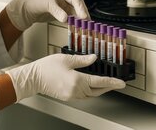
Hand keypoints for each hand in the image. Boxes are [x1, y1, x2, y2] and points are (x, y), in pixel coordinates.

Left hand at [5, 0, 88, 30]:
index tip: (84, 16)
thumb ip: (57, 11)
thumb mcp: (46, 4)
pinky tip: (76, 26)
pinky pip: (69, 17)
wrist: (24, 9)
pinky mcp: (59, 12)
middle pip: (77, 5)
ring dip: (79, 18)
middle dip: (83, 13)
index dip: (80, 8)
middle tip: (88, 22)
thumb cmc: (33, 1)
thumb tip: (66, 18)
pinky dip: (73, 21)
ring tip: (84, 26)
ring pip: (74, 12)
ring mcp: (62, 5)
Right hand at [6, 53, 125, 100]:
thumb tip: (94, 58)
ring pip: (91, 94)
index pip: (100, 82)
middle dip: (109, 87)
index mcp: (77, 81)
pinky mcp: (68, 96)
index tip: (122, 83)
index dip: (113, 82)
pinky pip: (84, 95)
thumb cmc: (47, 68)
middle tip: (117, 83)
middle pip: (98, 91)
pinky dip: (91, 91)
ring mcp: (72, 95)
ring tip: (107, 83)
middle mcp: (76, 90)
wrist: (34, 78)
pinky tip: (91, 85)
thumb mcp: (66, 59)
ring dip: (100, 89)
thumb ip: (82, 60)